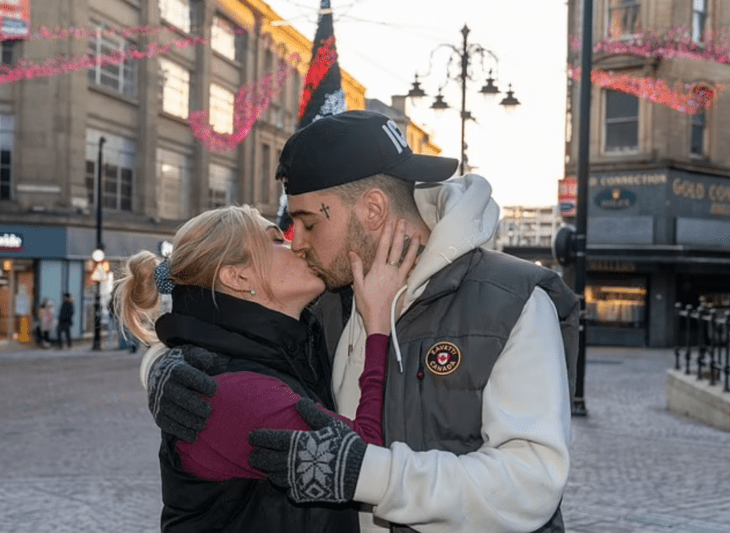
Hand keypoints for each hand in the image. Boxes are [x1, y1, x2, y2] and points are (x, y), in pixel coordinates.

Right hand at [147, 345, 218, 441]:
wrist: (158, 372)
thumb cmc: (183, 364)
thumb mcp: (191, 354)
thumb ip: (202, 356)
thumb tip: (209, 362)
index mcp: (175, 369)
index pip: (189, 376)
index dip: (203, 384)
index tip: (214, 390)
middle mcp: (164, 385)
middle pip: (182, 398)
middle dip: (198, 407)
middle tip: (209, 411)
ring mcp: (159, 401)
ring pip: (175, 413)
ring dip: (191, 421)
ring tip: (203, 424)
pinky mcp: (157, 414)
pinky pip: (168, 425)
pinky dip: (181, 431)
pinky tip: (193, 434)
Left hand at [249, 398, 365, 503]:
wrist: (358, 473)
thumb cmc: (344, 446)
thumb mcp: (330, 425)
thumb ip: (312, 413)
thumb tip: (300, 401)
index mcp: (297, 444)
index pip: (270, 440)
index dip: (259, 437)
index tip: (252, 436)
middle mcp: (292, 463)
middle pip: (266, 461)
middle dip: (257, 457)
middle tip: (253, 455)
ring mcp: (296, 480)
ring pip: (274, 477)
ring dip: (269, 472)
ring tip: (268, 468)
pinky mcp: (303, 494)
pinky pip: (288, 491)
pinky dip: (285, 485)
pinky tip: (287, 481)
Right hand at [349, 219, 419, 334]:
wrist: (380, 320)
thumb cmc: (367, 305)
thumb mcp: (358, 286)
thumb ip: (356, 267)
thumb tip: (352, 253)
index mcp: (378, 269)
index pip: (383, 246)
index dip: (387, 233)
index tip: (389, 222)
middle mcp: (391, 271)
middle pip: (397, 248)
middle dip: (400, 233)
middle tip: (403, 221)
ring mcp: (400, 278)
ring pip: (409, 258)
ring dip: (414, 245)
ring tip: (417, 235)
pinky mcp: (406, 286)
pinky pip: (413, 271)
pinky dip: (418, 262)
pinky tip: (421, 257)